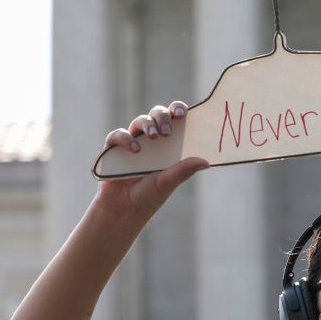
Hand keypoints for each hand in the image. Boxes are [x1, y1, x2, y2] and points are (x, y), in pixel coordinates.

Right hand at [93, 102, 207, 224]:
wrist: (123, 210)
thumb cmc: (148, 196)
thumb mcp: (168, 183)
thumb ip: (183, 170)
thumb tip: (205, 162)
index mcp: (169, 144)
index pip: (175, 119)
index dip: (178, 109)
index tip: (182, 114)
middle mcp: (151, 140)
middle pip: (157, 114)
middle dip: (163, 116)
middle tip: (167, 132)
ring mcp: (132, 142)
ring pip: (140, 121)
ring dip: (148, 124)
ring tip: (154, 137)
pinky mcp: (114, 149)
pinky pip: (117, 135)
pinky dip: (125, 138)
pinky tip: (135, 150)